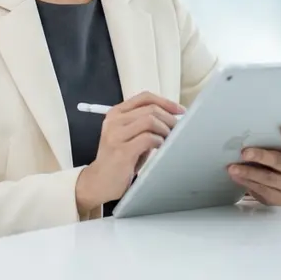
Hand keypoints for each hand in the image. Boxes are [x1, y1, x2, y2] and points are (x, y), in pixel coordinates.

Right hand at [76, 91, 184, 211]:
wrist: (100, 182)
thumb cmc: (120, 159)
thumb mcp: (129, 136)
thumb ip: (144, 124)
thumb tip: (173, 117)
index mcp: (116, 113)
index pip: (144, 97)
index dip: (166, 102)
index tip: (180, 111)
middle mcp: (114, 121)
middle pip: (150, 109)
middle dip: (169, 118)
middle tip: (178, 129)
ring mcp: (116, 135)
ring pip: (150, 121)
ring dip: (165, 130)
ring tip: (169, 139)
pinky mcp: (121, 151)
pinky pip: (148, 138)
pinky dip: (159, 141)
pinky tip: (160, 147)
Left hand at [228, 126, 280, 206]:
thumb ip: (277, 142)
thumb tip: (248, 134)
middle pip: (279, 162)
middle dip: (260, 156)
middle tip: (244, 153)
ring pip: (268, 178)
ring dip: (248, 172)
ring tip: (232, 168)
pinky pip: (262, 190)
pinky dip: (247, 182)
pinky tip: (236, 176)